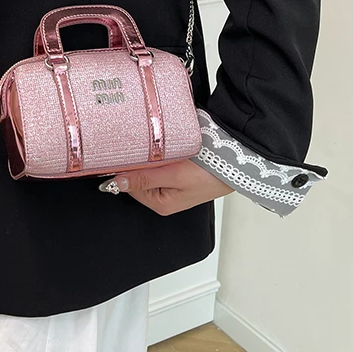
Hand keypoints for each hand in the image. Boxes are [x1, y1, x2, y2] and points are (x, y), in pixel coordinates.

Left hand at [99, 159, 233, 215]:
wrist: (234, 164)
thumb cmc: (209, 174)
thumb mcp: (173, 176)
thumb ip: (144, 178)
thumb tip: (118, 182)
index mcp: (160, 204)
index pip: (129, 184)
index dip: (127, 168)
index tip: (129, 152)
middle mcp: (163, 197)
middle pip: (137, 176)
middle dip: (140, 161)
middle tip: (149, 147)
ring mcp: (170, 185)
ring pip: (148, 168)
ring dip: (151, 156)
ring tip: (162, 147)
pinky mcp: (177, 173)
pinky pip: (160, 163)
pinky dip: (161, 154)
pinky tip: (168, 148)